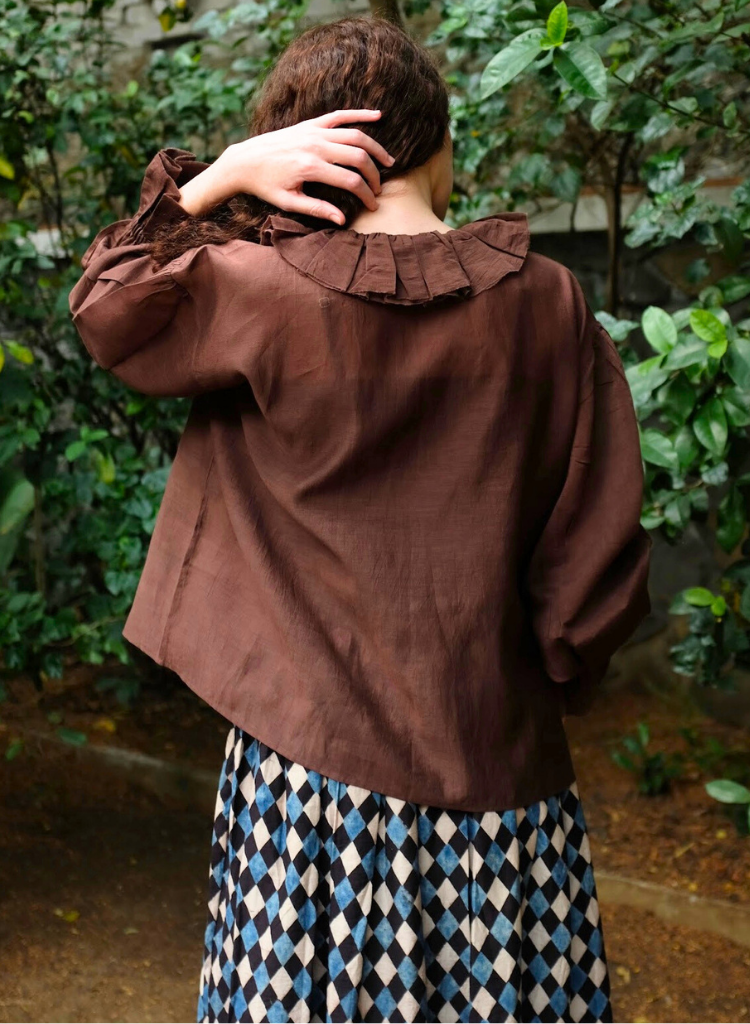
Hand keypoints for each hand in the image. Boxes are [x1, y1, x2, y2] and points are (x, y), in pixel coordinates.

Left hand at [178, 109, 394, 224]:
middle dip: (374, 174)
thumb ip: (317, 209)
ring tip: (388, 161)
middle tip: (379, 189)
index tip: (373, 205)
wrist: (245, 161)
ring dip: (375, 148)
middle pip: (358, 157)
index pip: (350, 180)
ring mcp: (313, 131)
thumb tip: (342, 220)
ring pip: (355, 134)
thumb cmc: (266, 186)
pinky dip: (360, 114)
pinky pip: (340, 115)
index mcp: (310, 167)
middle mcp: (314, 145)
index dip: (366, 194)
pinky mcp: (311, 124)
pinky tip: (378, 116)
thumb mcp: (289, 203)